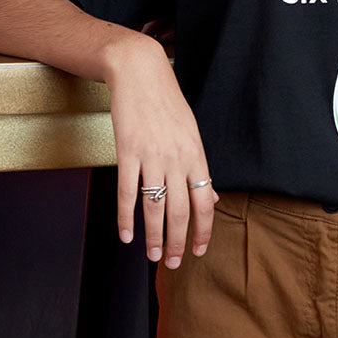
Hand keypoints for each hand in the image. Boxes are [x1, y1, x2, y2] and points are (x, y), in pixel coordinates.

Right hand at [106, 35, 216, 267]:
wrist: (140, 74)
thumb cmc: (167, 104)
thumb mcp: (191, 134)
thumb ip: (199, 168)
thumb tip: (211, 197)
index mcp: (196, 154)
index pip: (204, 201)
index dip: (203, 229)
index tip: (199, 250)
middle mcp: (178, 158)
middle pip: (181, 210)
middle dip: (178, 241)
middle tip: (173, 263)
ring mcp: (152, 156)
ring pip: (155, 207)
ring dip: (154, 236)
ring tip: (153, 256)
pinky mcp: (127, 152)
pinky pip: (127, 192)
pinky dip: (126, 218)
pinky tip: (127, 235)